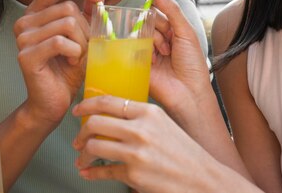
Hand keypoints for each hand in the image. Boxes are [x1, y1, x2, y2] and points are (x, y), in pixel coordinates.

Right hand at [13, 0, 104, 127]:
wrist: (55, 101)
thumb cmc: (69, 68)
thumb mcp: (82, 35)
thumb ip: (87, 12)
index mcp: (36, 12)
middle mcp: (25, 21)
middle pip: (68, 8)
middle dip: (85, 28)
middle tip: (84, 47)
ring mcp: (22, 38)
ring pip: (67, 24)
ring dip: (81, 42)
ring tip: (76, 56)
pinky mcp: (26, 55)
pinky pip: (60, 42)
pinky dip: (74, 52)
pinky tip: (71, 62)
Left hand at [72, 96, 214, 192]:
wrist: (202, 179)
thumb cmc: (184, 153)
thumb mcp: (164, 125)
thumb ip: (140, 118)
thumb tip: (112, 117)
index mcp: (148, 112)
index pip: (108, 102)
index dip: (87, 105)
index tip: (78, 111)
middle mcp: (141, 129)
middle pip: (95, 123)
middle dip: (81, 133)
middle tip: (78, 140)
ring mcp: (136, 152)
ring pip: (93, 146)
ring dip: (83, 155)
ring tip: (83, 159)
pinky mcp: (133, 174)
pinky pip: (102, 171)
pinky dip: (90, 173)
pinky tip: (88, 172)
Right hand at [147, 0, 210, 118]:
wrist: (188, 94)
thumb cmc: (192, 65)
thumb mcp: (185, 32)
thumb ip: (171, 9)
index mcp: (172, 32)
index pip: (158, 11)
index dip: (153, 0)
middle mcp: (157, 41)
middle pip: (147, 20)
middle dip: (157, 27)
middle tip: (169, 43)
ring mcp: (146, 52)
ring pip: (140, 32)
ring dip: (153, 41)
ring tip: (164, 54)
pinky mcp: (136, 64)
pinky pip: (131, 47)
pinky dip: (142, 50)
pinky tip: (153, 59)